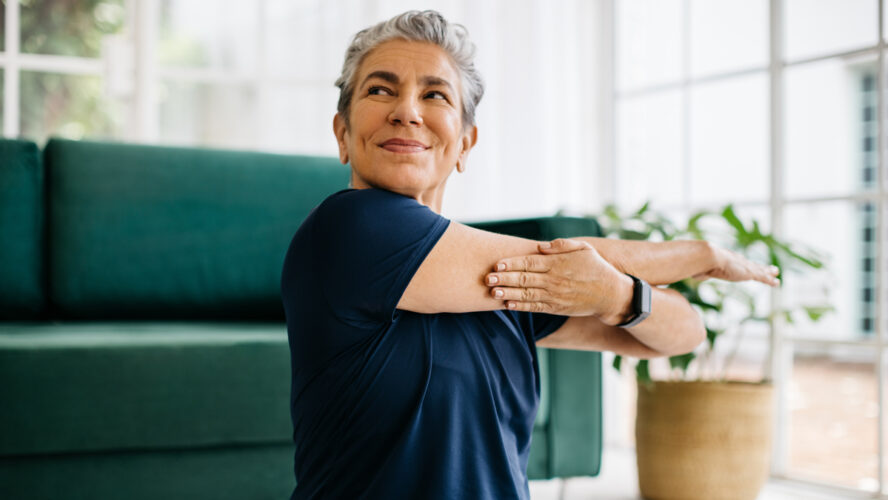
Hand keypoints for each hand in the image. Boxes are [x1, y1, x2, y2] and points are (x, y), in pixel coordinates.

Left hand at [485, 238, 631, 322]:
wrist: (611, 294)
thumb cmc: (596, 267)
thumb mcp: (583, 248)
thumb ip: (561, 245)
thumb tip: (541, 246)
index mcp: (558, 263)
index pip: (529, 262)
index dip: (512, 264)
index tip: (497, 264)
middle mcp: (554, 280)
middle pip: (524, 279)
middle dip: (504, 279)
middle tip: (487, 278)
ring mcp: (555, 296)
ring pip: (527, 295)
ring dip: (508, 294)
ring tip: (492, 292)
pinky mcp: (557, 308)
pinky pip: (535, 307)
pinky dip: (521, 307)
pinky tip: (508, 305)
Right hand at [693, 245, 780, 286]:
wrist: (707, 257)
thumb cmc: (701, 262)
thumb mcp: (701, 269)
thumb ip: (700, 272)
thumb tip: (694, 274)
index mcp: (726, 260)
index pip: (738, 263)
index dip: (744, 265)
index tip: (748, 266)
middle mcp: (737, 261)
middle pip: (751, 264)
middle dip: (760, 266)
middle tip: (768, 267)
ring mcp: (743, 266)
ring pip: (759, 269)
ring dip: (768, 272)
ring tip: (776, 272)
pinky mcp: (749, 272)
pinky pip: (762, 277)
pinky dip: (769, 280)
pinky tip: (777, 283)